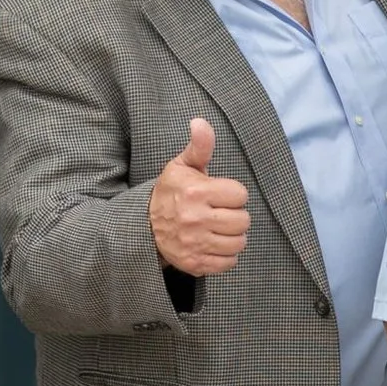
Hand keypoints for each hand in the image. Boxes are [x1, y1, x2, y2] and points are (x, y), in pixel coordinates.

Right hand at [148, 117, 250, 275]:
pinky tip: (212, 244)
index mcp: (195, 192)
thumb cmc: (171, 193)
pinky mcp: (195, 263)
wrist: (143, 226)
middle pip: (243, 220)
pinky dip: (225, 256)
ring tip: (217, 228)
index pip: (240, 194)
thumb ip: (199, 146)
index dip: (232, 194)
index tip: (218, 195)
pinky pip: (229, 263)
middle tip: (218, 213)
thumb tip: (201, 122)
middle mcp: (195, 219)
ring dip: (232, 236)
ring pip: (239, 243)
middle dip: (234, 215)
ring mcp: (195, 243)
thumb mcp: (182, 166)